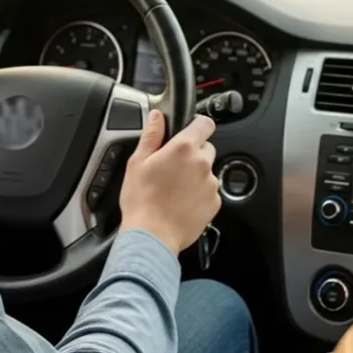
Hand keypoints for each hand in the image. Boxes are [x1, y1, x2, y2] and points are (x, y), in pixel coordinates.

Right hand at [118, 111, 219, 254]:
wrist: (152, 236)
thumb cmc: (142, 200)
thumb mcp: (137, 162)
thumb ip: (151, 135)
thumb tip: (157, 116)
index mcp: (183, 148)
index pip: (204, 124)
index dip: (197, 125)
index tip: (190, 131)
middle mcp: (202, 163)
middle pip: (206, 148)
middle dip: (193, 153)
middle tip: (173, 167)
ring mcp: (211, 184)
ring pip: (207, 171)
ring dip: (196, 175)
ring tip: (174, 189)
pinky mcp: (214, 203)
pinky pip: (209, 191)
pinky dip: (199, 194)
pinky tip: (181, 202)